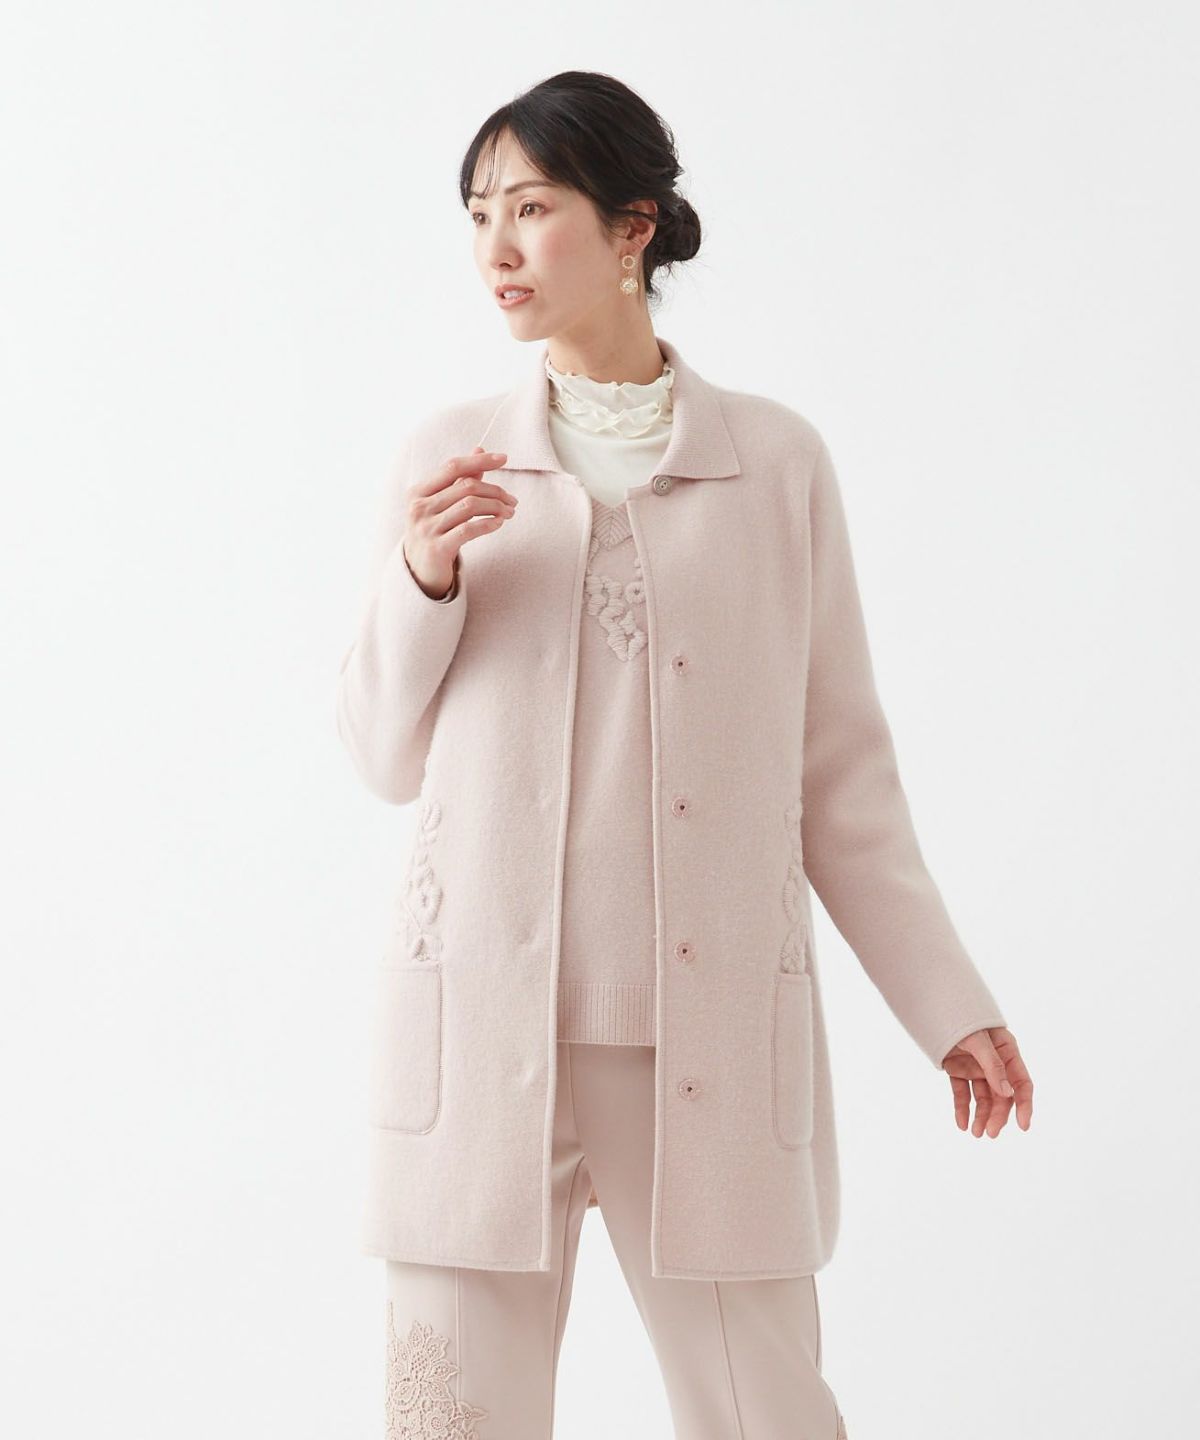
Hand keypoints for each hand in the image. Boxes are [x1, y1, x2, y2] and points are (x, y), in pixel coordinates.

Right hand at [402, 445, 518, 598]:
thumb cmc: (434, 532)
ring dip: (496, 507)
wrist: (418, 571)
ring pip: (470, 506)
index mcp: (418, 491)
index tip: (503, 458)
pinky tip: (499, 523)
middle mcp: (419, 507)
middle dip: (495, 491)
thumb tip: (478, 448)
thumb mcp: (442, 503)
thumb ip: (459, 479)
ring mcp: (427, 528)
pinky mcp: (437, 548)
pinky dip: (488, 523)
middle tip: (512, 500)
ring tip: (509, 512)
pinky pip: (469, 530)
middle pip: (466, 486)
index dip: (479, 460)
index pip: (453, 467)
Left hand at [939, 1026, 1032, 1137]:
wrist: (935, 1007)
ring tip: (974, 1133)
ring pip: (983, 1097)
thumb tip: (1007, 1093)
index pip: (1021, 1083)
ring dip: (980, 1115)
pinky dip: (962, 1108)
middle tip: (989, 1133)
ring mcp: (976, 1067)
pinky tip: (961, 1124)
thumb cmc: (962, 1018)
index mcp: (1008, 1052)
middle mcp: (995, 1063)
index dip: (1025, 1105)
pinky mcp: (958, 1070)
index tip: (1023, 1126)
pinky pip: (962, 1092)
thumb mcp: (978, 1040)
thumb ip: (993, 1065)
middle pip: (1002, 1095)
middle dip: (997, 1115)